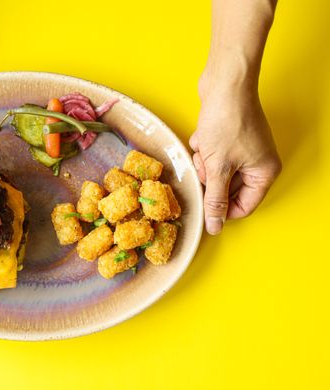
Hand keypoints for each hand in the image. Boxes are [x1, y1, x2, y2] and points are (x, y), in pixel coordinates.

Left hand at [190, 73, 281, 234]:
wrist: (224, 84)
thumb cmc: (227, 122)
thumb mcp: (218, 167)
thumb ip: (216, 199)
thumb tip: (215, 226)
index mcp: (264, 173)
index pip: (243, 206)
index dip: (222, 209)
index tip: (204, 204)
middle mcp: (257, 163)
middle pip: (227, 189)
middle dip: (211, 179)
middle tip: (205, 165)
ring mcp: (243, 150)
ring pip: (216, 172)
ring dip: (204, 163)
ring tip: (205, 147)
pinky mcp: (228, 139)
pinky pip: (211, 155)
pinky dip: (203, 148)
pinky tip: (204, 136)